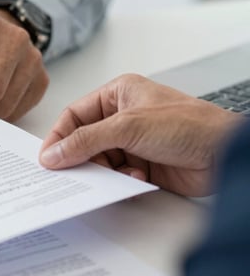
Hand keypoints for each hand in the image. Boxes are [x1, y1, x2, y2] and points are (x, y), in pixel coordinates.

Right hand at [39, 74, 243, 196]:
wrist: (226, 154)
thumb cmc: (191, 125)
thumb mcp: (128, 127)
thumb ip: (86, 141)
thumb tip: (55, 153)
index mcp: (118, 94)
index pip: (75, 115)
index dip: (59, 136)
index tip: (48, 157)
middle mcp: (123, 117)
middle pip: (84, 141)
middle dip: (80, 157)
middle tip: (70, 173)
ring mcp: (133, 142)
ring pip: (99, 161)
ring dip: (103, 172)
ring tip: (110, 176)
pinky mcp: (143, 165)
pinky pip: (116, 176)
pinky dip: (119, 181)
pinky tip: (134, 179)